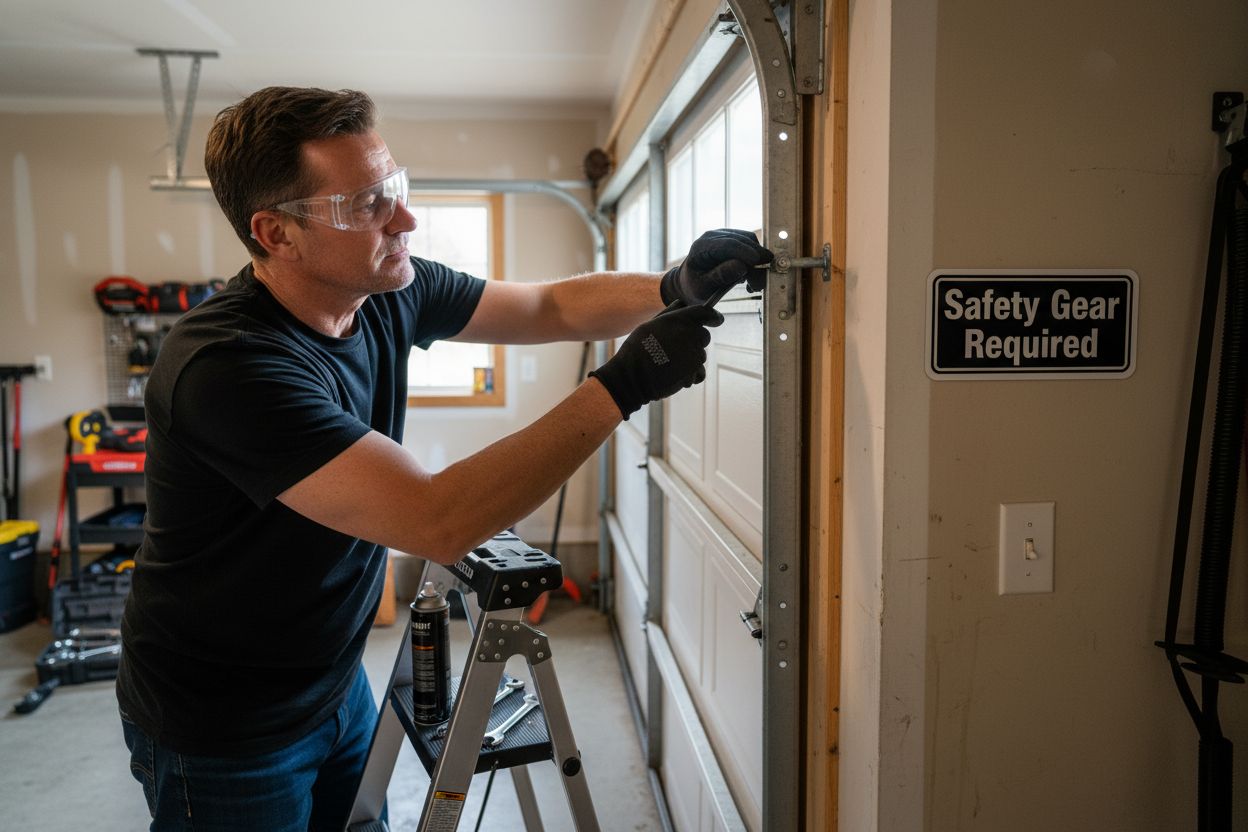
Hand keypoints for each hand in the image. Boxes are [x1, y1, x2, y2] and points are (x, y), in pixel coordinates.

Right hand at [588, 302, 723, 418]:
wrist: (633, 376)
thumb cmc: (637, 349)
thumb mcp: (649, 325)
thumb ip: (669, 313)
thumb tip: (681, 303)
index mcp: (679, 320)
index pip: (705, 312)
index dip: (713, 316)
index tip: (717, 319)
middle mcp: (690, 335)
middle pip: (704, 336)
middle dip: (695, 341)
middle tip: (675, 349)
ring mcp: (694, 354)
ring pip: (700, 356)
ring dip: (690, 360)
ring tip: (669, 364)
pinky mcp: (694, 372)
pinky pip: (699, 372)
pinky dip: (691, 375)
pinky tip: (675, 375)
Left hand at [660, 228, 773, 305]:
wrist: (690, 282)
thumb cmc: (695, 286)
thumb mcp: (703, 288)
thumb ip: (720, 276)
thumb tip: (741, 266)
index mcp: (701, 246)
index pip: (727, 244)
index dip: (744, 252)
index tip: (758, 262)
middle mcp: (713, 236)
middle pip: (742, 240)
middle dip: (756, 259)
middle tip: (761, 282)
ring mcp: (724, 235)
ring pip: (749, 241)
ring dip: (758, 261)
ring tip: (754, 284)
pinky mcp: (734, 239)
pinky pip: (751, 245)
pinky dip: (756, 260)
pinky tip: (751, 278)